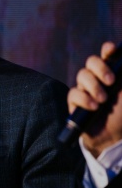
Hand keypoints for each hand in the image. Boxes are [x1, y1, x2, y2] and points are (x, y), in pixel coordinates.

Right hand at [67, 42, 121, 156]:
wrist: (114, 137)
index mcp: (112, 73)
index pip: (107, 54)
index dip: (108, 50)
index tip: (111, 51)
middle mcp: (98, 79)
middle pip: (91, 61)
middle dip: (100, 68)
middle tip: (111, 81)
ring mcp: (85, 89)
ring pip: (82, 75)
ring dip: (93, 87)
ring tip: (103, 101)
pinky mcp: (75, 102)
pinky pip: (73, 93)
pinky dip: (84, 99)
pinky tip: (94, 107)